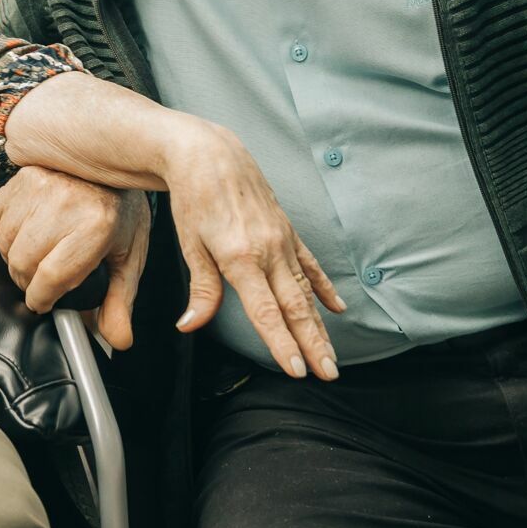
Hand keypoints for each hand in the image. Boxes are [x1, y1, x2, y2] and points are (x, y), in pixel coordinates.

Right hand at [0, 166, 148, 349]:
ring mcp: (41, 186)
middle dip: (28, 281)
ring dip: (15, 257)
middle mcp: (65, 203)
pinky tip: (22, 232)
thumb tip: (119, 340)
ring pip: (5, 243)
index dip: (42, 299)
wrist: (115, 165)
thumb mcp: (127, 257)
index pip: (50, 278)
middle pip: (22, 263)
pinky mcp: (23, 177)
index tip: (44, 303)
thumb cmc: (120, 212)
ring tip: (36, 255)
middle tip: (42, 280)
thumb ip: (119, 301)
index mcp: (95, 226)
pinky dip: (1, 232)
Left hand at [165, 121, 345, 379]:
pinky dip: (324, 288)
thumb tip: (191, 326)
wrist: (208, 153)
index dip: (282, 344)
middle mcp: (269, 250)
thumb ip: (201, 290)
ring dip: (320, 325)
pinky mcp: (286, 229)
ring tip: (331, 355)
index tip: (297, 371)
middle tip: (328, 374)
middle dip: (313, 345)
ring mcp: (282, 239)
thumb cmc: (193, 198)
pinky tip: (337, 308)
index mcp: (242, 258)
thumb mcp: (190, 245)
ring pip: (306, 291)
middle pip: (295, 308)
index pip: (266, 312)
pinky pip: (310, 264)